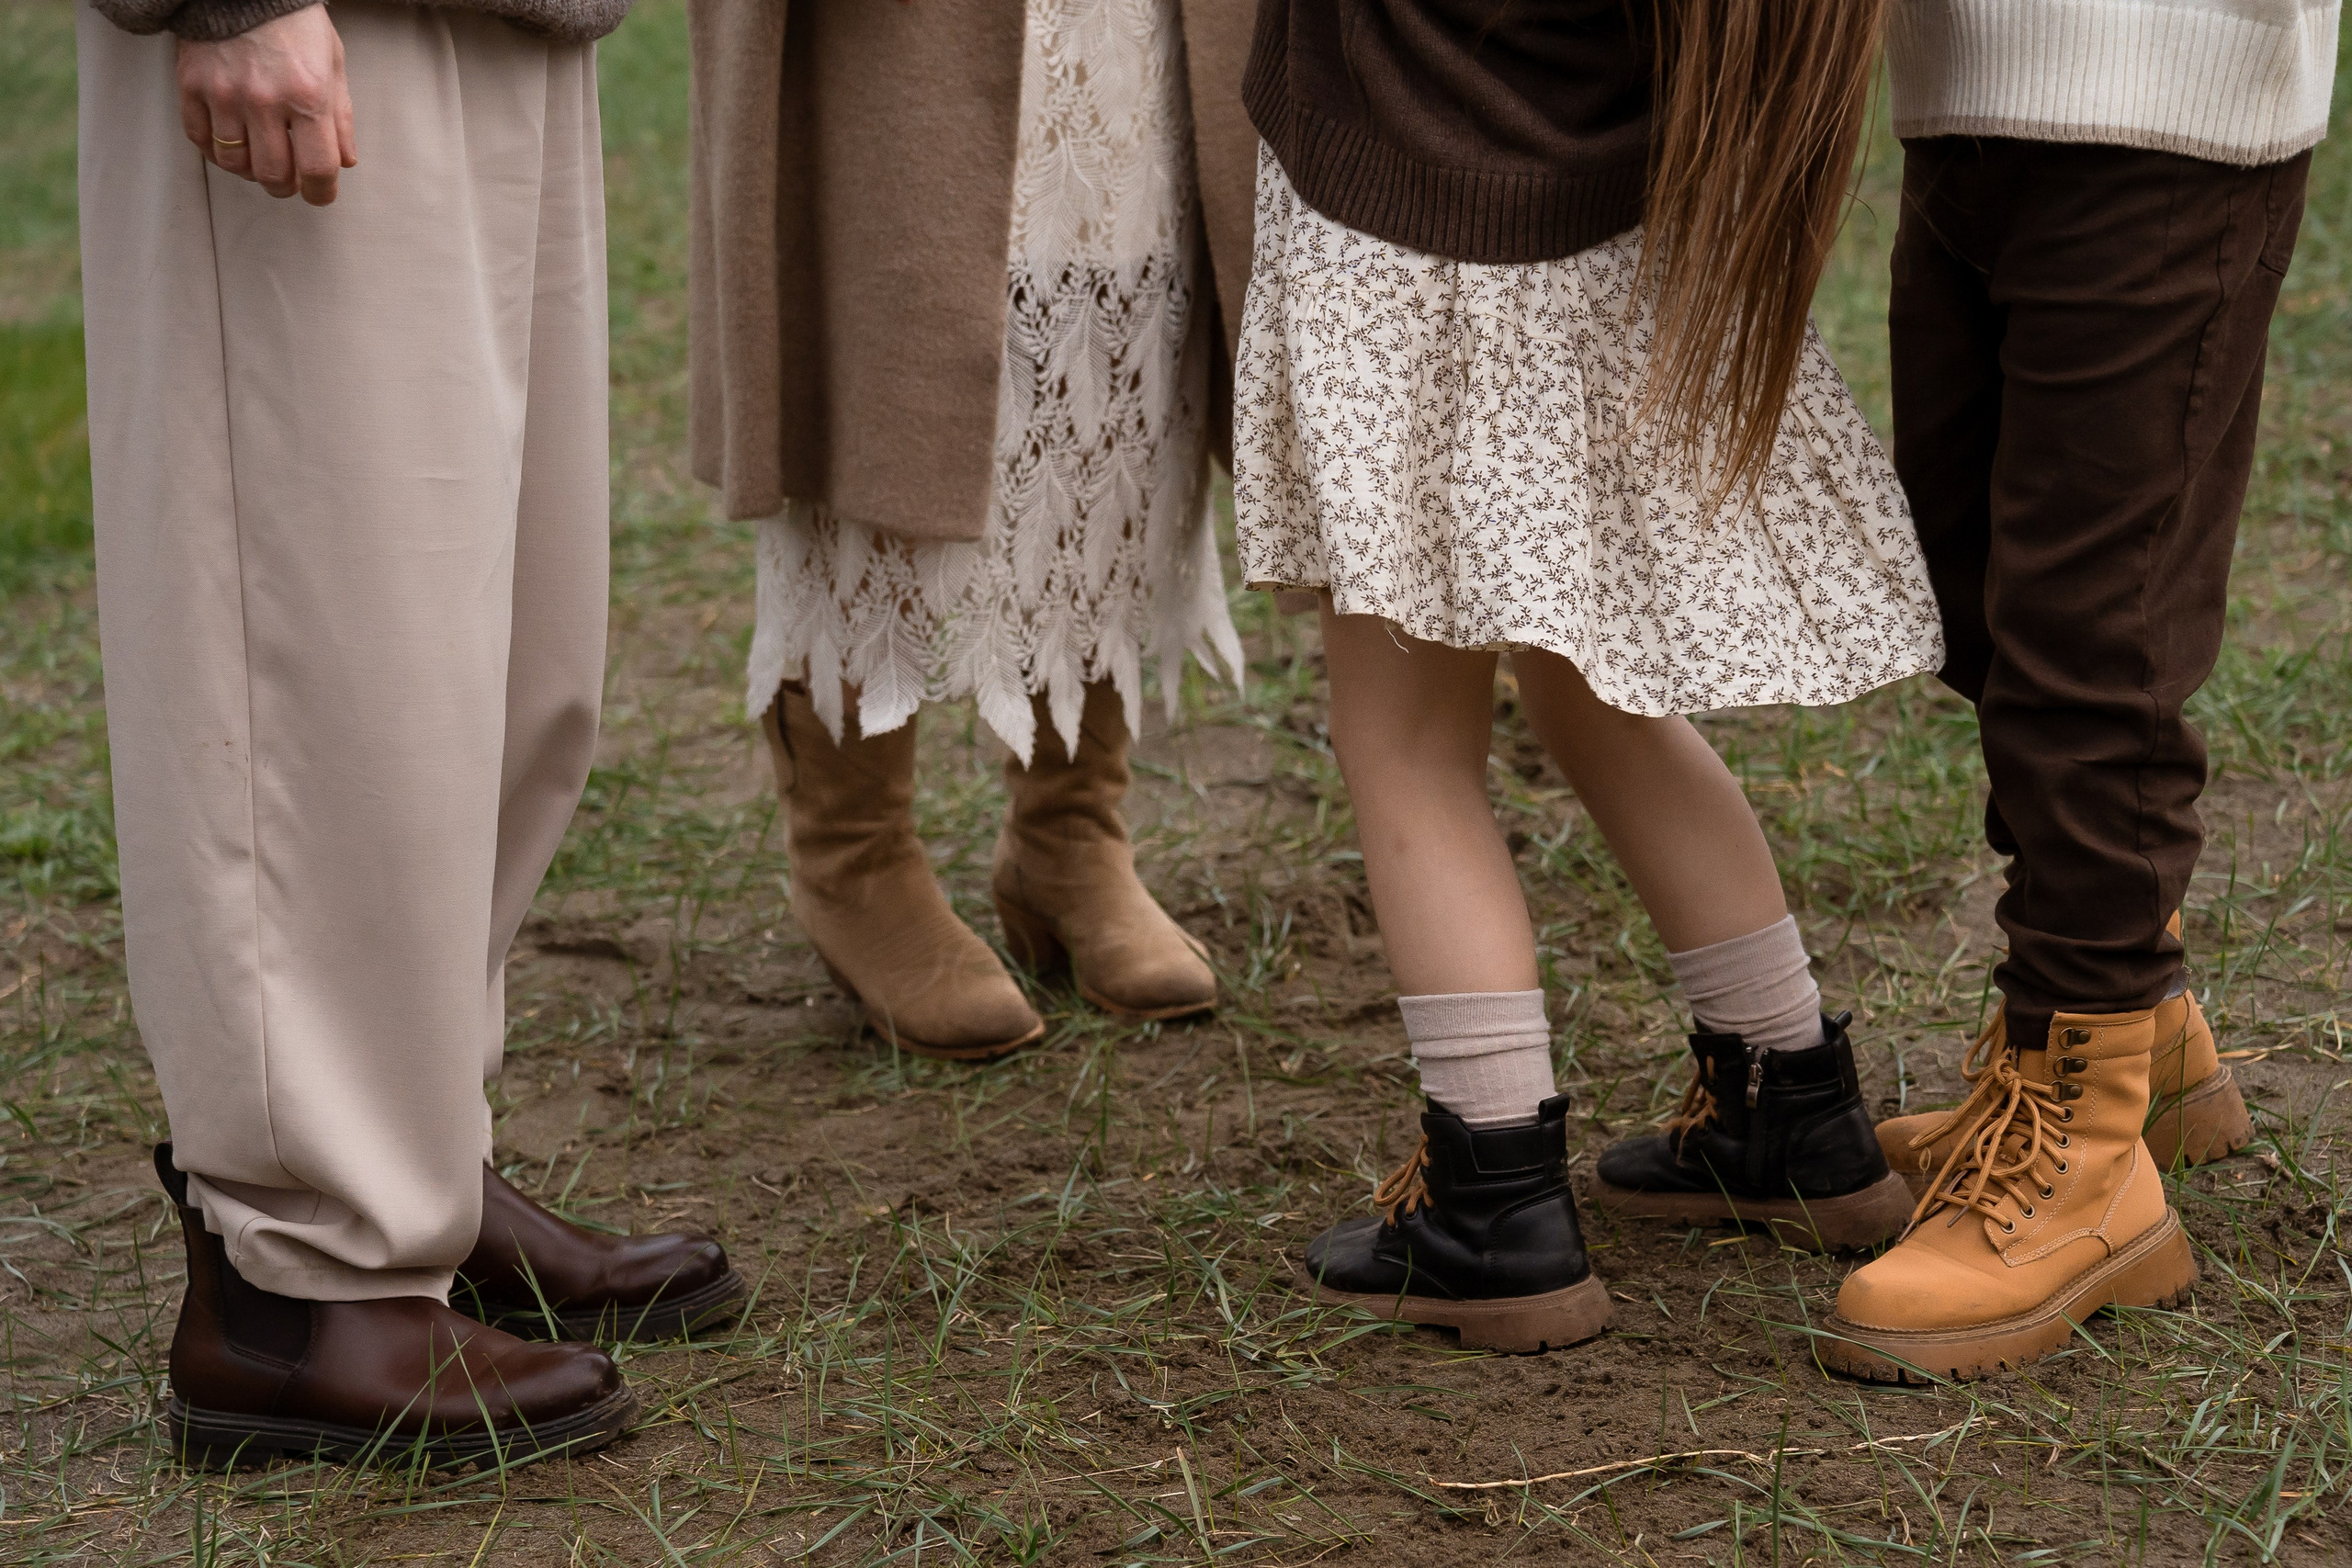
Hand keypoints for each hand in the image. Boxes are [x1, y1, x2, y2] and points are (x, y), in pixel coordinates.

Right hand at [176, 4, 356, 205]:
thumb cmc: (294, 20)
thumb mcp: (333, 63)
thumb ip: (340, 117)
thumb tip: (344, 161)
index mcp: (308, 96)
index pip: (317, 169)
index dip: (322, 192)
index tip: (321, 194)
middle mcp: (264, 100)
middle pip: (273, 175)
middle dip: (286, 186)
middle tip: (290, 179)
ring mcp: (223, 94)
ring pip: (234, 163)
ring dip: (251, 170)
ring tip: (260, 157)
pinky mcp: (191, 85)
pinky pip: (200, 140)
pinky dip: (216, 151)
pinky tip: (231, 141)